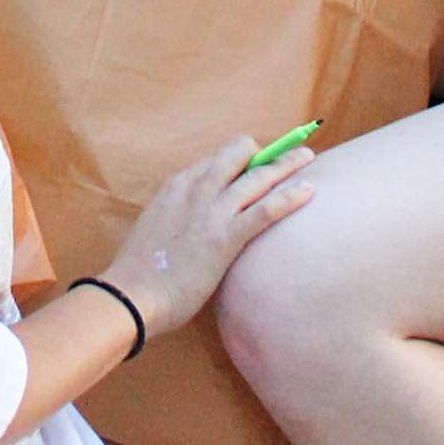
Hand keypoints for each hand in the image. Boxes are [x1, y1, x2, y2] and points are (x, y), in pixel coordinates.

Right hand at [99, 132, 317, 333]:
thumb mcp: (157, 226)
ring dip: (287, 164)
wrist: (132, 293)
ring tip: (308, 157)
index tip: (256, 165)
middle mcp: (196, 188)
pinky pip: (266, 210)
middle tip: (287, 155)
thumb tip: (195, 224)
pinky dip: (290, 197)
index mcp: (177, 185)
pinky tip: (310, 191)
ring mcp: (212, 210)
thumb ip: (179, 215)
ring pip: (258, 176)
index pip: (216, 160)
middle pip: (238, 153)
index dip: (240, 160)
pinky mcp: (226, 237)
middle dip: (265, 151)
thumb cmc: (141, 270)